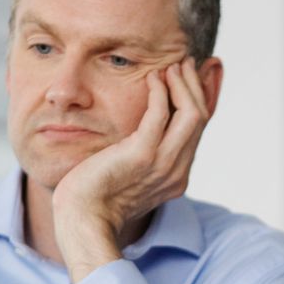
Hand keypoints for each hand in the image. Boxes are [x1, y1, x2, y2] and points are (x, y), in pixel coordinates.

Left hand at [52, 58, 210, 280]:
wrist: (83, 221)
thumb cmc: (94, 199)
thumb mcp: (126, 175)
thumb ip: (139, 155)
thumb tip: (136, 134)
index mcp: (176, 176)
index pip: (197, 130)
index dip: (200, 98)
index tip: (192, 76)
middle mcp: (177, 170)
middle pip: (201, 117)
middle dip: (195, 85)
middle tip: (184, 62)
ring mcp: (163, 164)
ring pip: (191, 113)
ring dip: (183, 84)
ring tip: (172, 65)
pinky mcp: (143, 155)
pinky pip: (160, 114)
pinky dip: (160, 91)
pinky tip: (152, 78)